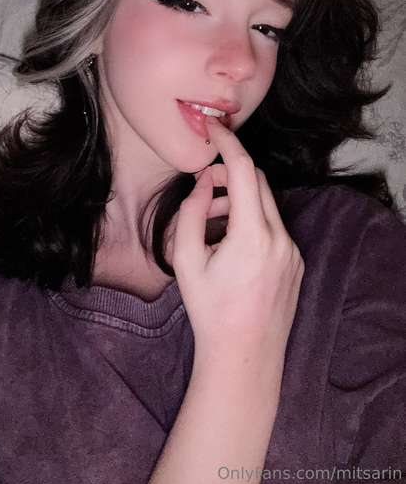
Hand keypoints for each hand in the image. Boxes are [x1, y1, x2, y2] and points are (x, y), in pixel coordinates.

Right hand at [171, 116, 304, 366]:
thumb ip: (192, 213)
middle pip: (258, 183)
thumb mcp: (186, 260)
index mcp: (253, 235)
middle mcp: (281, 238)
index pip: (244, 170)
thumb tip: (204, 182)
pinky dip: (252, 220)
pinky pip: (274, 226)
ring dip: (240, 200)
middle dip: (230, 176)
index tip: (213, 127)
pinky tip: (231, 245)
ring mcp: (293, 250)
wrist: (244, 357)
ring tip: (212, 225)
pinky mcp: (296, 261)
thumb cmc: (210, 312)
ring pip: (266, 204)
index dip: (227, 143)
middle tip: (203, 188)